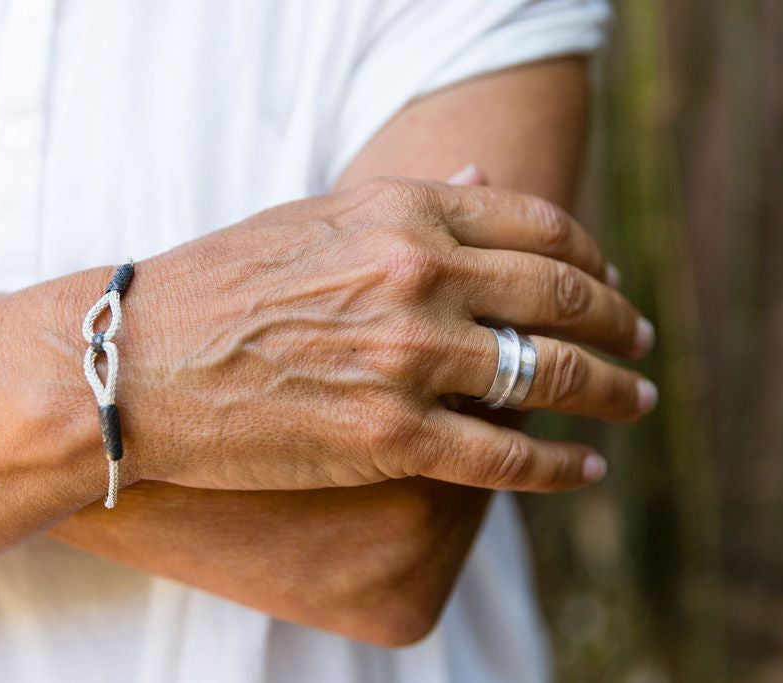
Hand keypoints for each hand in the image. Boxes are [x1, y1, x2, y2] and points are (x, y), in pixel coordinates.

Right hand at [116, 176, 655, 491]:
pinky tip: (587, 469)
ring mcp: (410, 358)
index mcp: (407, 212)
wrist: (139, 361)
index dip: (592, 261)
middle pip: (563, 299)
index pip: (542, 229)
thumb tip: (487, 182)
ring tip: (636, 401)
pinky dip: (561, 467)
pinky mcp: (391, 438)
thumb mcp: (321, 215)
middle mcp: (422, 276)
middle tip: (644, 343)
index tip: (609, 284)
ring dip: (611, 394)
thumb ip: (415, 203)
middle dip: (620, 324)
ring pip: (550, 377)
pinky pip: (506, 455)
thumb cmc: (222, 282)